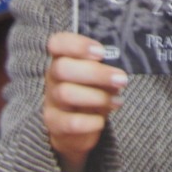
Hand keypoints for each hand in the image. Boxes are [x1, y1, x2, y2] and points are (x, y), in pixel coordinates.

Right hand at [44, 32, 127, 171]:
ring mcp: (51, 100)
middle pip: (62, 68)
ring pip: (65, 93)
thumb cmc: (92, 92)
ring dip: (96, 97)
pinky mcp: (54, 123)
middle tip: (121, 79)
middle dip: (95, 73)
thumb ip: (105, 70)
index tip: (101, 52)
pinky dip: (88, 121)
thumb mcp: (99, 78)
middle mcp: (53, 77)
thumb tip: (117, 72)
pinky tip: (101, 121)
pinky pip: (68, 122)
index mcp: (63, 58)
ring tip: (116, 101)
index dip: (77, 45)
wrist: (77, 128)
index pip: (58, 43)